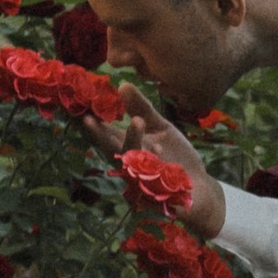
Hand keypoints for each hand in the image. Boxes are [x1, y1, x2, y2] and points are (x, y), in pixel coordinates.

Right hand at [97, 85, 227, 240]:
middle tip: (87, 118)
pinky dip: (151, 162)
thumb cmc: (176, 156)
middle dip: (97, 134)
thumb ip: (141, 108)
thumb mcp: (160, 127)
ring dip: (132, 141)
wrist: (199, 184)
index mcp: (126, 146)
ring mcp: (138, 179)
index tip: (77, 106)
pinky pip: (147, 177)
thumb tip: (122, 84)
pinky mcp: (152, 193)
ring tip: (138, 121)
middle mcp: (127, 162)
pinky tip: (157, 147)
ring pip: (129, 161)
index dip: (90, 122)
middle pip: (108, 148)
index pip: (103, 133)